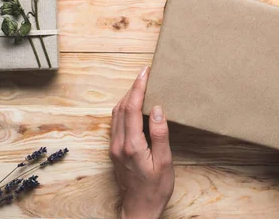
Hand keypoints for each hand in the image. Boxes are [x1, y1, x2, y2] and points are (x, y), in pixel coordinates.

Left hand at [109, 67, 174, 218]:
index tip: (145, 72)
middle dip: (132, 88)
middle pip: (122, 107)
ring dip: (127, 96)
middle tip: (144, 74)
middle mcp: (118, 144)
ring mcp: (114, 147)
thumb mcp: (165, 162)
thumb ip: (160, 134)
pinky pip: (116, 122)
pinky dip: (124, 108)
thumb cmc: (155, 188)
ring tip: (140, 85)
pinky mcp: (114, 150)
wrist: (139, 208)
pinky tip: (133, 105)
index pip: (132, 108)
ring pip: (116, 113)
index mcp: (132, 145)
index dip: (138, 87)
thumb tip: (157, 108)